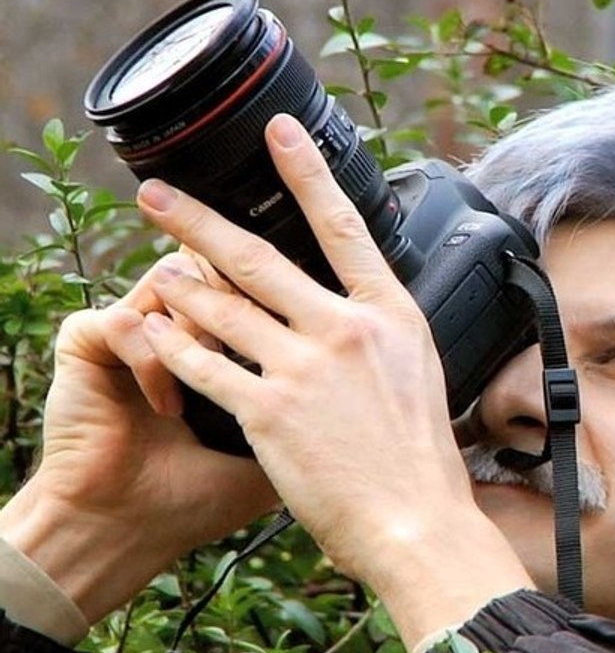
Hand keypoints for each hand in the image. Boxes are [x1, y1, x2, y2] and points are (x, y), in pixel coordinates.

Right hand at [0, 253, 276, 622]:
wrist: (131, 532)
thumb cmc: (206, 493)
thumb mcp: (278, 439)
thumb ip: (313, 392)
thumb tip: (370, 365)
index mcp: (219, 332)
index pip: (252, 274)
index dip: (273, 275)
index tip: (303, 308)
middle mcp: (173, 318)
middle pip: (217, 259)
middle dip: (242, 290)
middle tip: (264, 338)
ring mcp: (131, 326)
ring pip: (176, 281)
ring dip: (201, 325)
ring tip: (218, 375)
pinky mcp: (87, 342)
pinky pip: (128, 322)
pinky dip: (154, 363)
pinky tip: (166, 408)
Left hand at [137, 114, 533, 646]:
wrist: (417, 521)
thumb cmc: (421, 457)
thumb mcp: (419, 371)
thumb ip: (381, 330)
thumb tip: (356, 304)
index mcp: (388, 314)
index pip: (343, 225)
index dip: (308, 172)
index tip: (281, 131)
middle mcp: (344, 329)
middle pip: (259, 257)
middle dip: (199, 221)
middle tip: (157, 196)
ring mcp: (304, 368)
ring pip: (224, 308)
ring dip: (180, 284)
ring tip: (154, 268)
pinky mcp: (269, 412)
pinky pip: (207, 368)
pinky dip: (175, 346)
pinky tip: (154, 332)